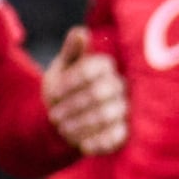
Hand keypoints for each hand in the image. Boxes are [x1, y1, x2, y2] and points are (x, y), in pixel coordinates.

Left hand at [46, 31, 128, 155]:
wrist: (67, 117)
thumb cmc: (64, 88)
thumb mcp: (62, 68)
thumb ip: (71, 52)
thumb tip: (80, 32)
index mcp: (105, 65)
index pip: (91, 70)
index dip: (70, 83)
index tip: (52, 94)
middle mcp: (121, 85)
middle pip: (98, 93)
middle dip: (73, 106)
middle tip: (54, 116)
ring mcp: (125, 109)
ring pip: (107, 116)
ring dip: (81, 124)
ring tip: (62, 129)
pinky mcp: (126, 132)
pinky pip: (117, 137)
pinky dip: (99, 143)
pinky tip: (83, 146)